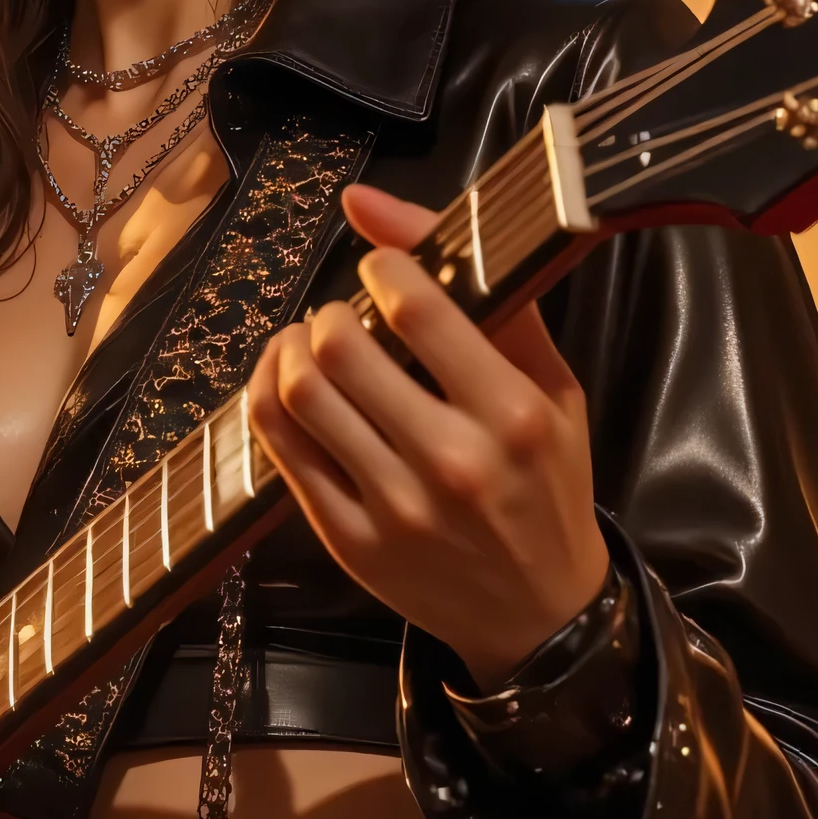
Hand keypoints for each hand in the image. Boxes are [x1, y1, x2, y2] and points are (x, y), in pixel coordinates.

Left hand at [247, 183, 606, 689]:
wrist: (540, 614)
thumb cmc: (547, 481)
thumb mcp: (548, 384)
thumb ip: (482, 288)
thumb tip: (370, 204)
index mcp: (513, 416)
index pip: (417, 308)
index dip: (381, 267)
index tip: (381, 272)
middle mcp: (453, 463)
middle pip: (341, 347)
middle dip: (331, 313)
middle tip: (345, 318)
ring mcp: (393, 508)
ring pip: (299, 393)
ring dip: (291, 348)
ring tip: (311, 344)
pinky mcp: (348, 540)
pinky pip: (279, 446)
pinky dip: (268, 394)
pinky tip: (289, 381)